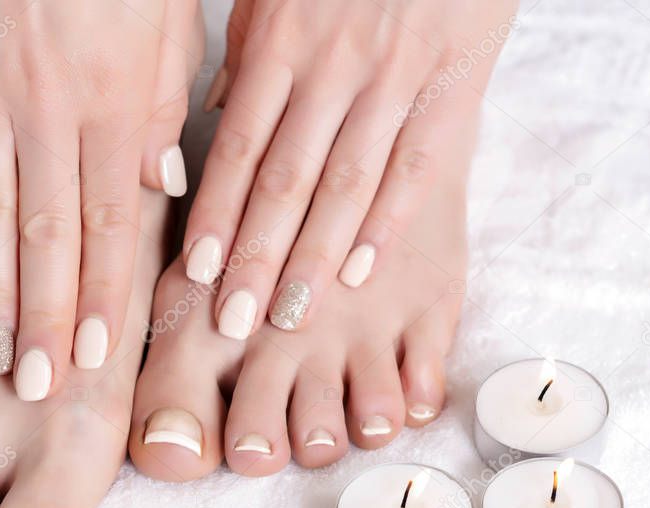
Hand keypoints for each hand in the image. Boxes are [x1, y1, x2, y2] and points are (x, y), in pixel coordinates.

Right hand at [0, 0, 200, 398]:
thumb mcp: (163, 22)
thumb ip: (166, 109)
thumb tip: (163, 191)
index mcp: (118, 102)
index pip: (112, 222)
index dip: (103, 297)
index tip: (94, 359)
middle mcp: (50, 113)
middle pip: (47, 236)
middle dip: (45, 318)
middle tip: (38, 387)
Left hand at [186, 0, 516, 338]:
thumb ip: (245, 55)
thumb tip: (213, 114)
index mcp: (279, 44)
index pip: (238, 149)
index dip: (216, 216)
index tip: (197, 275)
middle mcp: (330, 67)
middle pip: (285, 181)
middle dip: (256, 259)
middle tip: (235, 322)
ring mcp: (393, 78)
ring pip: (346, 185)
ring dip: (314, 258)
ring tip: (289, 316)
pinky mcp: (451, 83)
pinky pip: (414, 165)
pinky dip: (387, 223)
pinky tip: (359, 273)